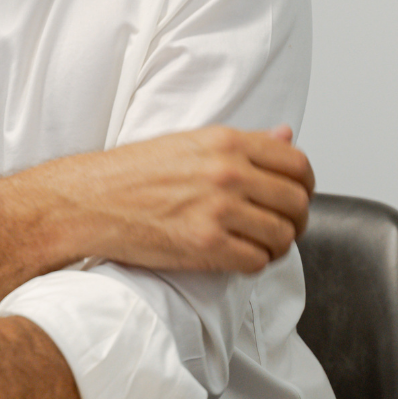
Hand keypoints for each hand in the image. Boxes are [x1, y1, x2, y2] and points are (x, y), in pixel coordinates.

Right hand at [47, 125, 313, 275]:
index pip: (296, 163)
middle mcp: (227, 172)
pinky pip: (255, 261)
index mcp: (226, 142)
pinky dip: (254, 263)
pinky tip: (238, 255)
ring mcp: (217, 209)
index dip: (305, 184)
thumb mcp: (192, 141)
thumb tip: (286, 135)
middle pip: (296, 202)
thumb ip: (246, 141)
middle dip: (296, 219)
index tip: (297, 195)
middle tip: (281, 225)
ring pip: (281, 236)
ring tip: (258, 243)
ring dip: (276, 245)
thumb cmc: (135, 172)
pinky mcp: (204, 244)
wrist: (92, 200)